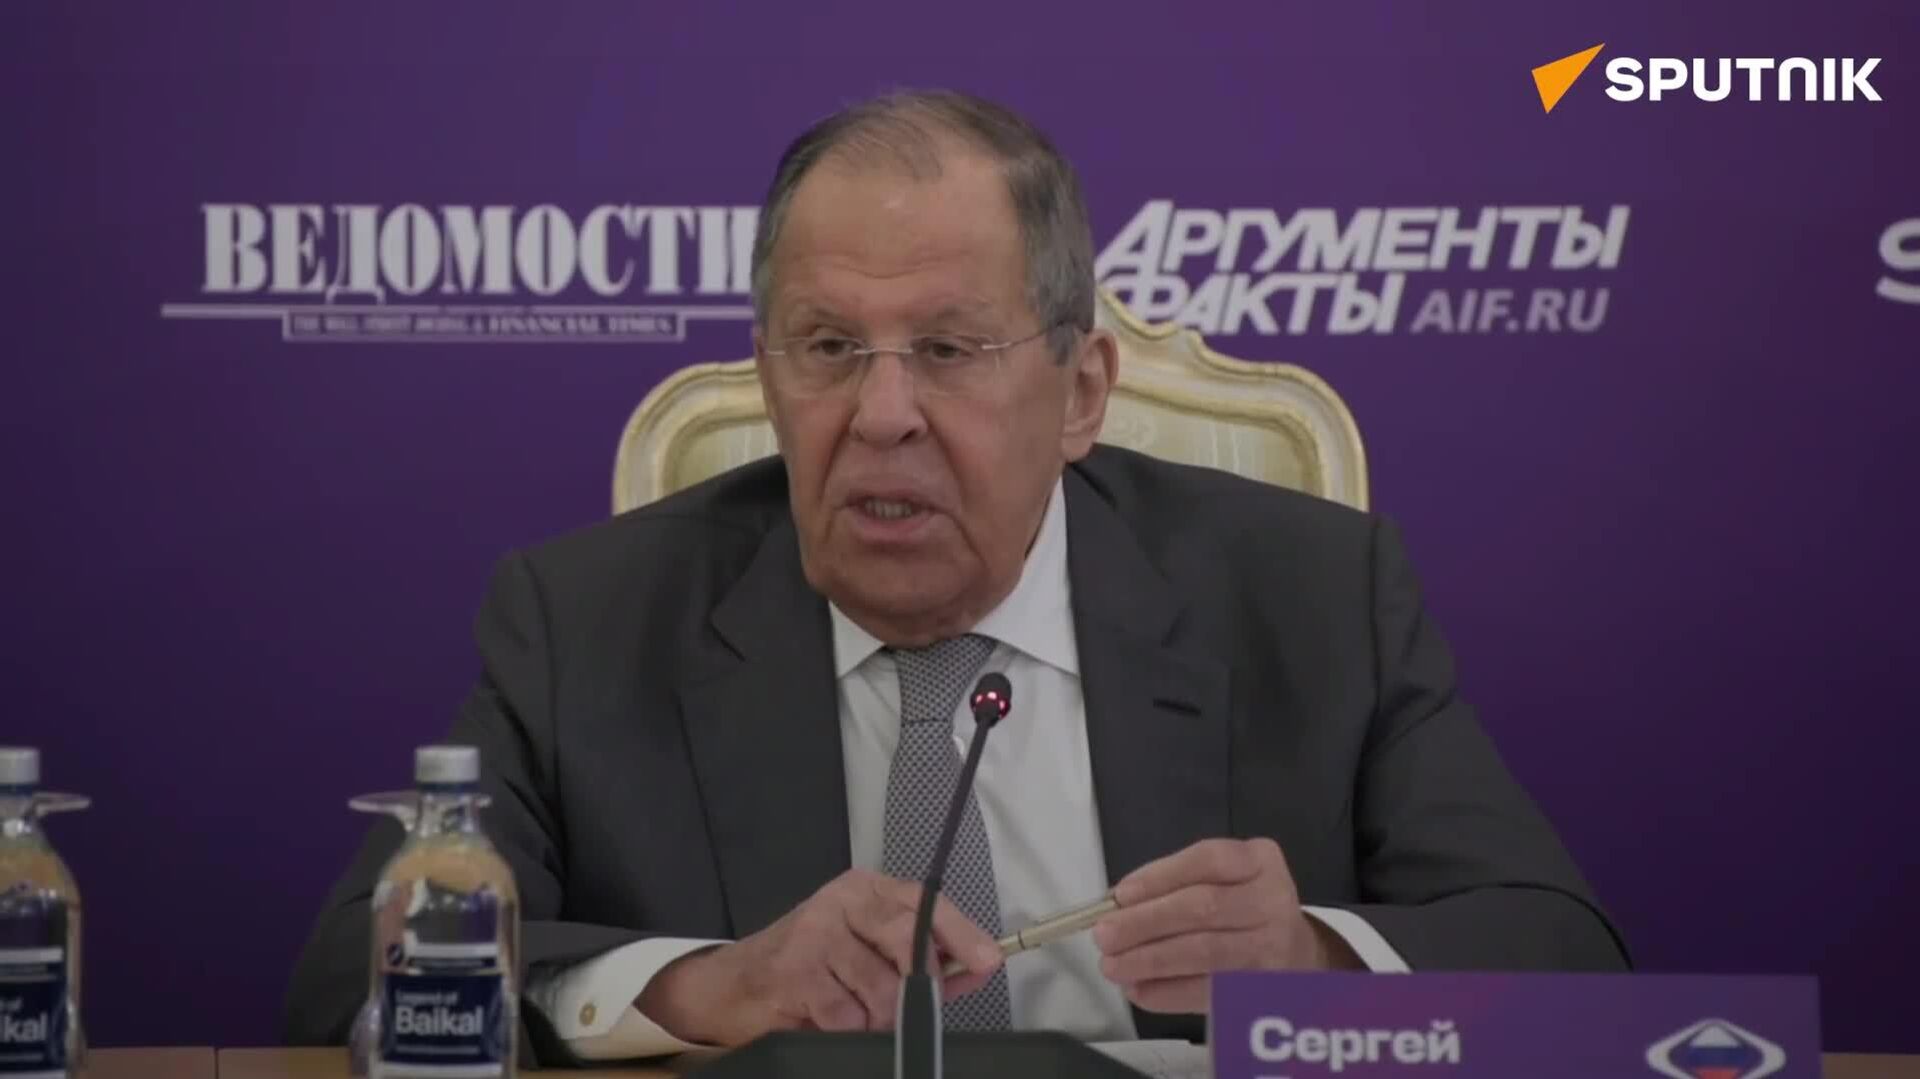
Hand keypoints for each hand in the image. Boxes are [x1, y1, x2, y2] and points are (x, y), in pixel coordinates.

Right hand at [637, 868, 1002, 1045]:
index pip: (925, 903)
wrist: (729, 985)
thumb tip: (973, 969)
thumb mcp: (866, 953)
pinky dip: (843, 1028)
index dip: (961, 933)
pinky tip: (822, 1015)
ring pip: (882, 989)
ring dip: (874, 1018)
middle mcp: (843, 901)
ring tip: (848, 1010)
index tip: (986, 960)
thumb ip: (922, 960)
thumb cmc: (806, 967)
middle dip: (917, 986)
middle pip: (909, 939)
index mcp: (867, 891)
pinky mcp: (795, 969)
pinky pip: (847, 1015)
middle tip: (905, 1008)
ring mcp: (817, 931)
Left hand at [1093, 837, 1357, 1013]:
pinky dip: (1167, 993)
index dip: (1160, 877)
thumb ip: (1178, 882)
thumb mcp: (1224, 877)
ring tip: (1113, 965)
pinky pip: (1208, 991)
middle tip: (1104, 935)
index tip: (1120, 895)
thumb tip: (1118, 905)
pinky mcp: (1262, 989)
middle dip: (1145, 922)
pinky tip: (1138, 990)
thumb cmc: (1244, 907)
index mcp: (1259, 860)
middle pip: (1202, 908)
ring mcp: (1272, 947)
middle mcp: (1271, 900)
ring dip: (1149, 960)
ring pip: (1203, 952)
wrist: (1298, 953)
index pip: (1208, 861)